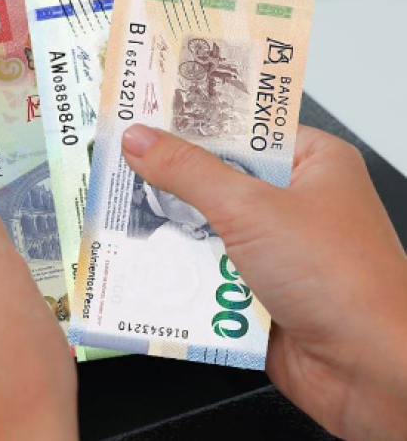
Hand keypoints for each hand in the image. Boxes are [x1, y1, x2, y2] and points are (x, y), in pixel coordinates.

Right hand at [122, 123, 406, 439]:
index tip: (143, 116)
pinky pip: (207, 271)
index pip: (241, 128)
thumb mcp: (251, 209)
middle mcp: (296, 203)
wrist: (367, 370)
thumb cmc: (342, 281)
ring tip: (124, 218)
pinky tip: (148, 266)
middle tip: (119, 168)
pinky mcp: (258, 290)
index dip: (192, 123)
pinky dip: (182, 273)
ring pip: (207, 228)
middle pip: (218, 179)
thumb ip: (188, 172)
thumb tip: (142, 141)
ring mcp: (277, 249)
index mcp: (313, 163)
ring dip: (174, 233)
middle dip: (172, 182)